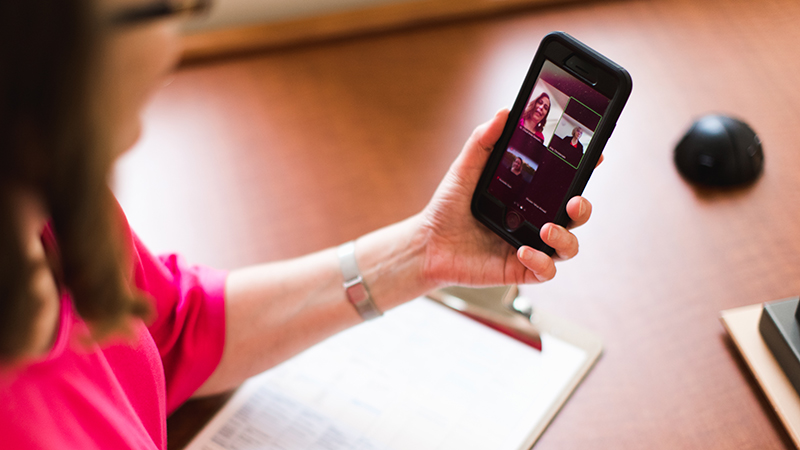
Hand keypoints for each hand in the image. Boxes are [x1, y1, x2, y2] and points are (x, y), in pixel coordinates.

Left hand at [417, 109, 593, 286]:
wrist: (427, 242)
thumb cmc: (448, 207)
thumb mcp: (465, 169)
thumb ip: (484, 141)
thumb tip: (505, 112)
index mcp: (529, 196)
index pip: (565, 183)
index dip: (584, 170)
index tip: (594, 155)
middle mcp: (534, 221)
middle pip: (575, 216)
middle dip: (583, 208)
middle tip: (574, 201)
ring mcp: (530, 245)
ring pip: (568, 247)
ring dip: (565, 238)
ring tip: (547, 229)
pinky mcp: (519, 270)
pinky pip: (545, 271)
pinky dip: (540, 262)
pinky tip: (524, 251)